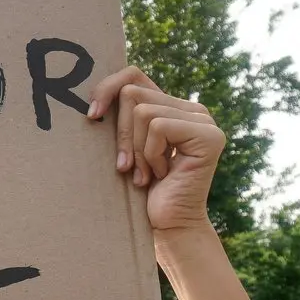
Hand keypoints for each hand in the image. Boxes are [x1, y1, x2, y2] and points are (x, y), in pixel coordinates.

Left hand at [88, 67, 225, 233]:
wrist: (165, 225)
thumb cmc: (140, 190)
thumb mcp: (125, 145)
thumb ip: (122, 116)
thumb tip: (94, 93)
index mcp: (171, 106)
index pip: (133, 75)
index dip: (107, 88)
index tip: (91, 116)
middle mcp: (191, 108)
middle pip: (132, 94)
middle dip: (121, 135)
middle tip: (128, 167)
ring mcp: (204, 120)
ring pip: (143, 112)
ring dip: (136, 150)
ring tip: (146, 174)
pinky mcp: (209, 135)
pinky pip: (158, 127)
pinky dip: (150, 154)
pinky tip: (161, 174)